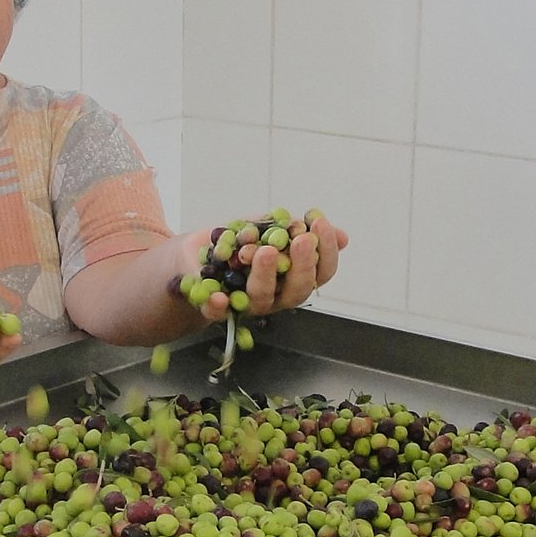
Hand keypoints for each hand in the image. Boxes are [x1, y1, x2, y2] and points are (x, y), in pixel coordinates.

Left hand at [189, 215, 349, 321]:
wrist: (192, 256)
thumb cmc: (237, 242)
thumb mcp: (266, 227)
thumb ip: (297, 230)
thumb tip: (344, 237)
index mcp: (293, 278)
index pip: (321, 272)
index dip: (326, 251)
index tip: (320, 223)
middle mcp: (276, 296)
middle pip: (298, 290)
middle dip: (303, 265)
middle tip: (302, 240)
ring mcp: (247, 305)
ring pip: (263, 298)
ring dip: (266, 275)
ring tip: (265, 251)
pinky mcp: (215, 309)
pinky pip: (219, 313)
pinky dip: (219, 306)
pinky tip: (218, 297)